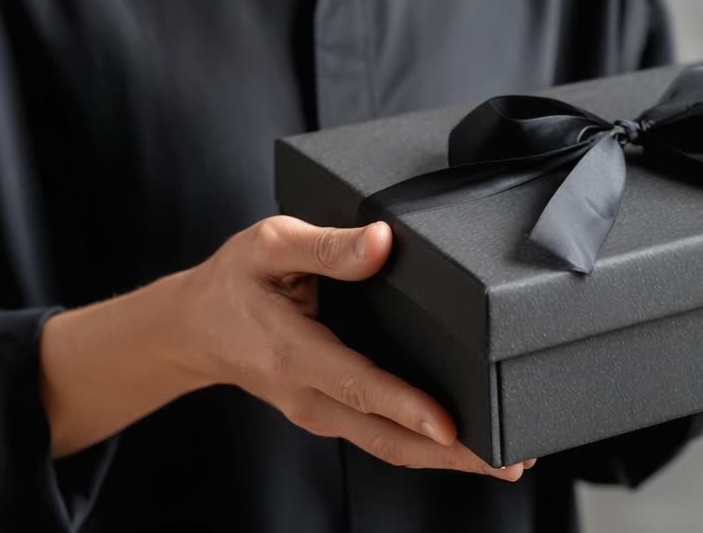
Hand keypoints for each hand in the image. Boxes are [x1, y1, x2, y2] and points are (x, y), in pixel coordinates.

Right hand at [178, 215, 531, 479]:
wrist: (192, 329)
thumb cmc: (233, 282)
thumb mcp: (268, 244)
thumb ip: (326, 245)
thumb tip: (382, 242)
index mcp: (293, 352)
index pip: (357, 385)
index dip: (405, 406)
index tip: (449, 425)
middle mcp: (307, 394)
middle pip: (385, 438)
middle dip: (450, 455)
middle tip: (510, 460)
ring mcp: (317, 412)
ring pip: (386, 446)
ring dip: (444, 459)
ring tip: (503, 460)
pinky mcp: (327, 415)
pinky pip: (378, 438)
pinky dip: (422, 446)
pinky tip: (460, 444)